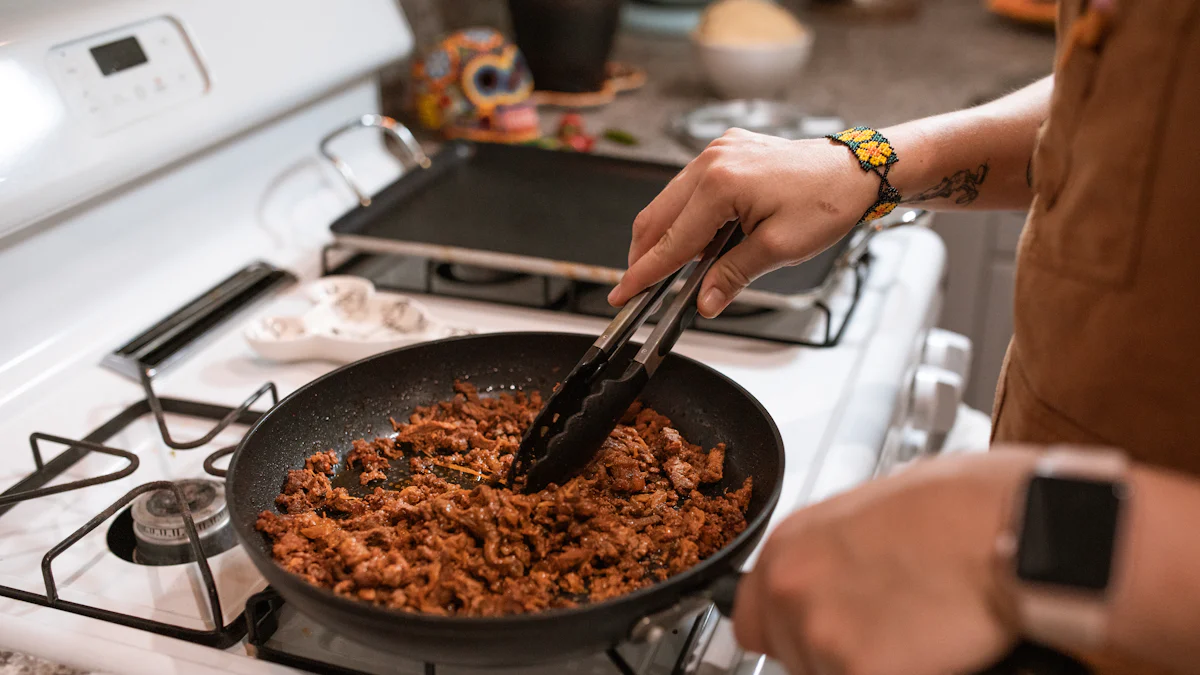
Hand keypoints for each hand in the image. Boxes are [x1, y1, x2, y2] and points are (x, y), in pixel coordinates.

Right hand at [608, 129, 877, 317]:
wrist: (856, 170)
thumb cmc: (827, 201)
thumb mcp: (778, 249)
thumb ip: (732, 275)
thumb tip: (703, 301)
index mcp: (720, 184)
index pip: (670, 241)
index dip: (644, 273)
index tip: (622, 294)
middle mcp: (712, 160)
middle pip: (657, 217)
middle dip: (644, 256)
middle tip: (637, 288)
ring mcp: (717, 151)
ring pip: (669, 201)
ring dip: (664, 236)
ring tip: (668, 270)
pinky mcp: (726, 151)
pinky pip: (689, 187)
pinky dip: (684, 216)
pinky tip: (694, 241)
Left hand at [733, 449, 1039, 674]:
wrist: (1006, 524)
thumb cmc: (960, 505)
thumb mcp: (872, 510)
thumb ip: (834, 552)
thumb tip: (837, 577)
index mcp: (790, 543)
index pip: (750, 616)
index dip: (788, 628)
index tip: (815, 631)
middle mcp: (792, 587)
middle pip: (790, 653)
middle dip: (832, 648)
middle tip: (884, 627)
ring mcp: (821, 634)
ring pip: (824, 673)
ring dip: (863, 663)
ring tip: (912, 631)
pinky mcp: (859, 671)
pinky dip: (898, 673)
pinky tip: (926, 650)